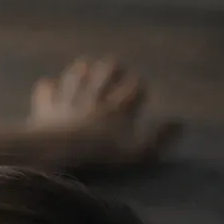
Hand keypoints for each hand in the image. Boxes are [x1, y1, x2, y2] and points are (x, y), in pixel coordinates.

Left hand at [27, 56, 181, 165]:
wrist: (57, 151)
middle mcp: (95, 97)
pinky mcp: (45, 107)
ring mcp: (68, 99)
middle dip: (112, 68)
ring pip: (77, 75)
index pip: (134, 87)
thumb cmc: (99, 155)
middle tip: (115, 70)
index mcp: (118, 106)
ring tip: (84, 69)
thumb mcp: (136, 153)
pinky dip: (49, 87)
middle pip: (107, 70)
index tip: (138, 92)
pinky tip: (50, 87)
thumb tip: (178, 124)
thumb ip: (159, 139)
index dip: (138, 88)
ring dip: (81, 71)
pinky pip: (46, 89)